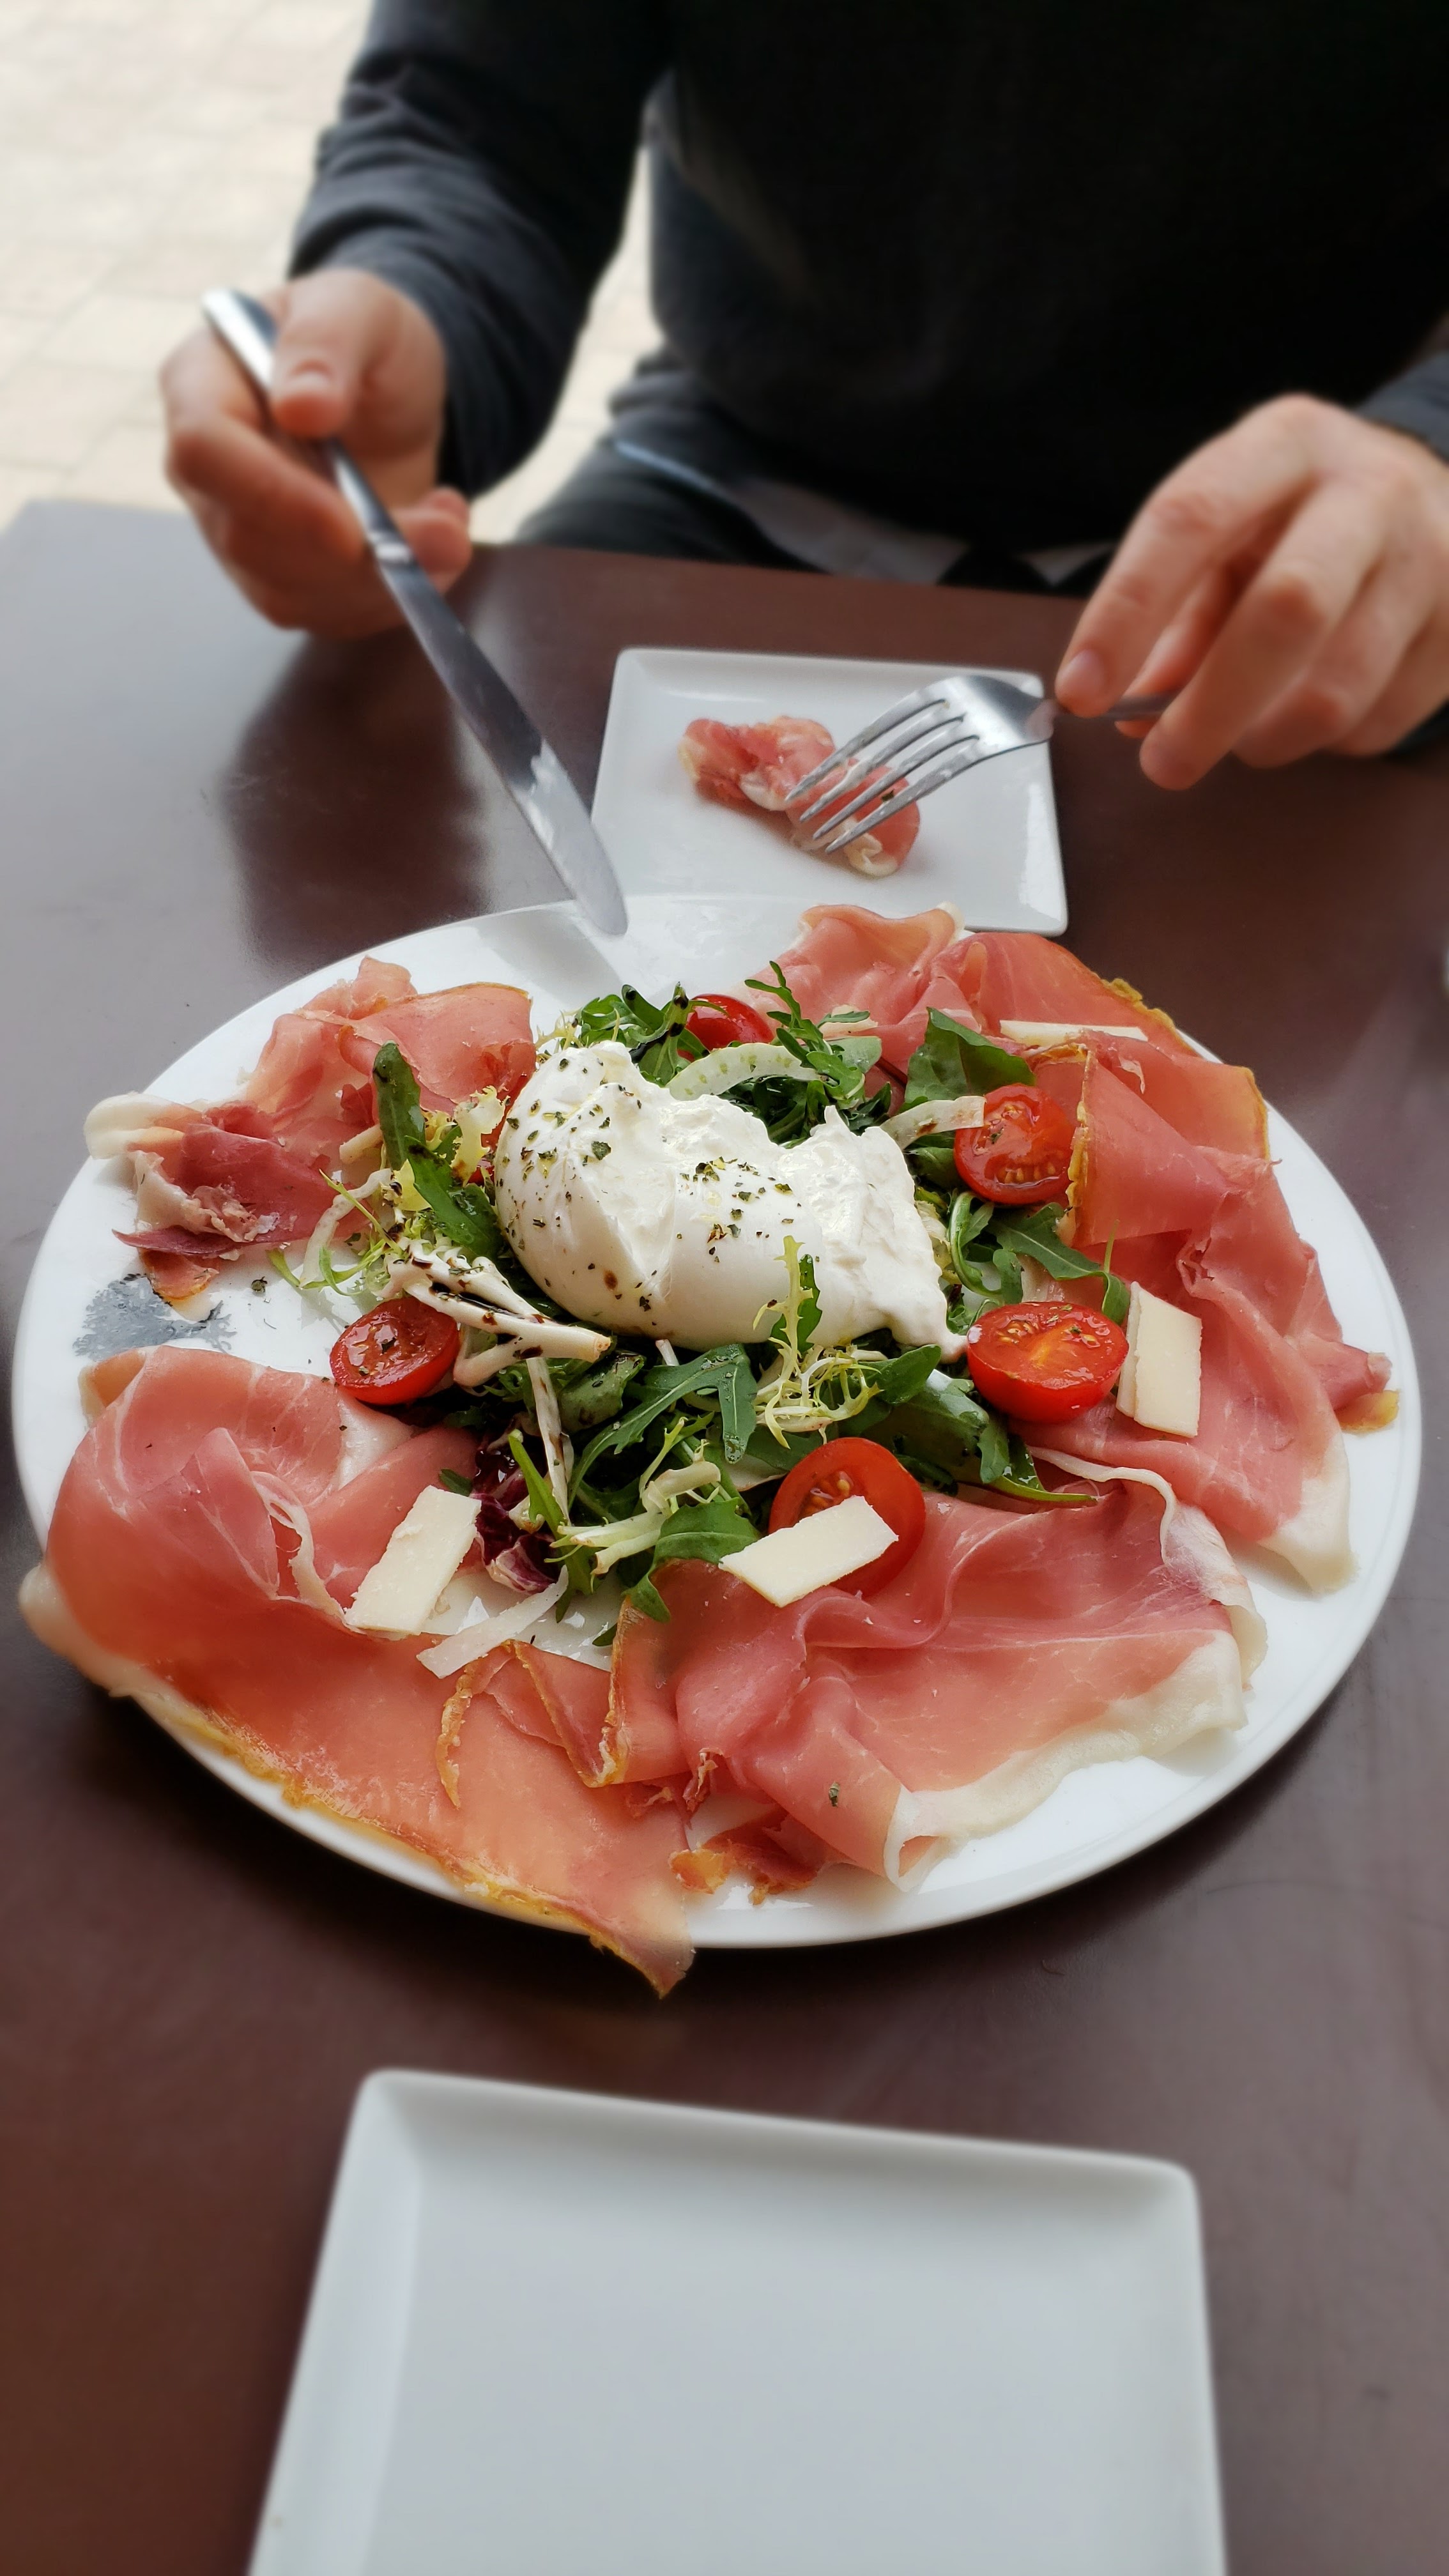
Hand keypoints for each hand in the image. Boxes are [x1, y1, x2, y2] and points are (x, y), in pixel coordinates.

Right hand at [161, 270, 473, 637]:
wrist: (391, 387)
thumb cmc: (362, 334)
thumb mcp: (359, 308)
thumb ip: (327, 344)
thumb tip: (301, 407)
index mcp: (199, 384)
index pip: (205, 452)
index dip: (272, 496)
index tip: (350, 525)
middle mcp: (205, 470)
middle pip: (247, 539)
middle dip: (352, 556)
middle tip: (447, 533)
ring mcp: (238, 529)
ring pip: (287, 593)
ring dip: (382, 581)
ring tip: (450, 528)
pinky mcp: (284, 576)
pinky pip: (329, 613)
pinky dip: (393, 596)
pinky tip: (434, 545)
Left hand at [1055, 395, 1448, 784]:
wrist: (1436, 497)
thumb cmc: (1298, 523)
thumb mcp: (1228, 535)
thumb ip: (1173, 617)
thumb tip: (1131, 711)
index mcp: (1286, 443)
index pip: (1190, 520)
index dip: (1126, 613)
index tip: (1081, 692)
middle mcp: (1369, 489)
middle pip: (1288, 609)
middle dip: (1211, 706)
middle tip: (1162, 763)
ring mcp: (1432, 559)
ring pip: (1337, 688)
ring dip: (1264, 738)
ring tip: (1235, 737)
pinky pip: (1374, 722)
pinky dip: (1320, 743)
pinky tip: (1304, 711)